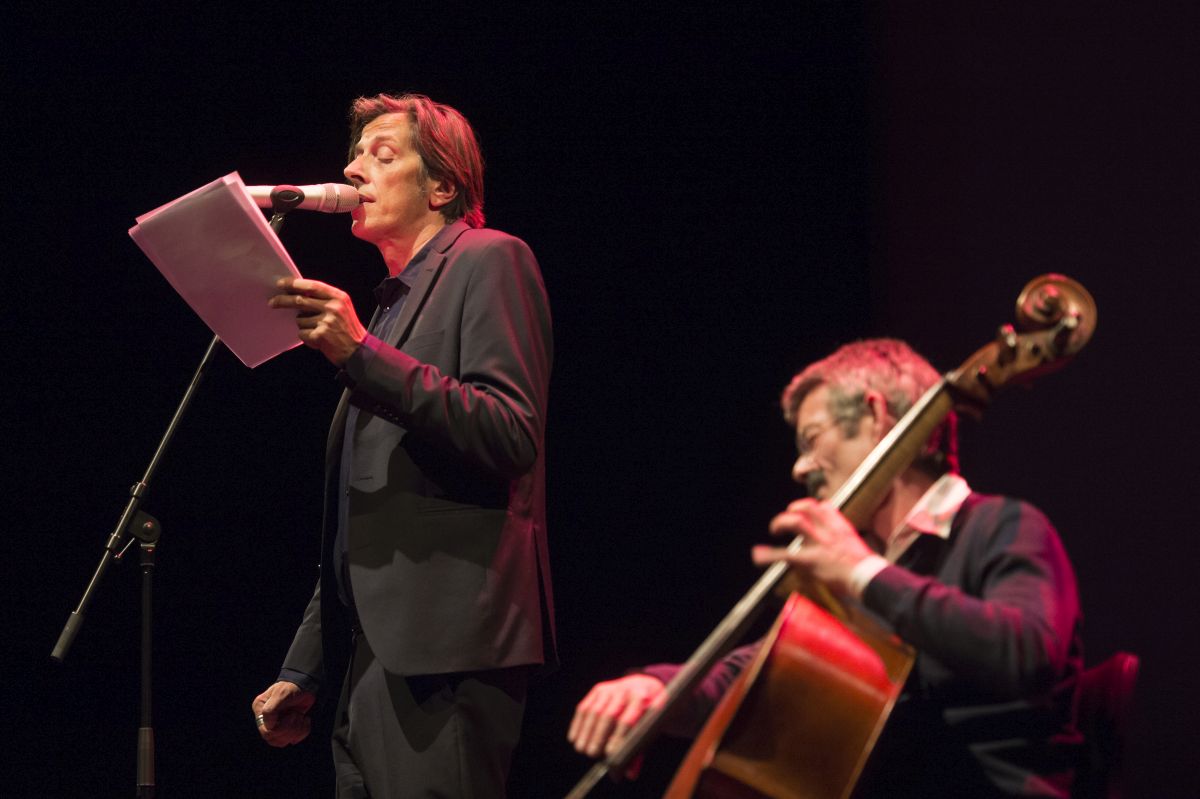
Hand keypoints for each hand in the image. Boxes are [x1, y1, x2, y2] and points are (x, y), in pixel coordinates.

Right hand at [252, 680, 315, 746]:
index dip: (281, 728)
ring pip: (282, 742)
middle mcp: (265, 720)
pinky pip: (293, 740)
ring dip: (296, 731)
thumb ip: (271, 709)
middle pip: (273, 739)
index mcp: (260, 710)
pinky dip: (303, 731)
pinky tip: (305, 719)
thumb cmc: (292, 687)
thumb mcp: (281, 694)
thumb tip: (268, 725)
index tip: (292, 714)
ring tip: (301, 717)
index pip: (266, 731)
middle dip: (290, 729)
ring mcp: (276, 726)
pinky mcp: (287, 729)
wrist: (305, 686)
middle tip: (297, 715)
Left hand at [268, 277, 366, 365]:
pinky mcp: (320, 335)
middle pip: (300, 300)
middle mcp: (333, 307)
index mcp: (338, 297)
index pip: (312, 286)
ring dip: (302, 325)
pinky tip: (318, 339)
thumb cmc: (348, 329)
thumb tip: (298, 294)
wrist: (359, 351)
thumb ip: (325, 299)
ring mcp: (326, 322)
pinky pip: (302, 333)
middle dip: (283, 300)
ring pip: (300, 319)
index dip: (294, 284)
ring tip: (316, 330)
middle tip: (272, 302)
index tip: (281, 284)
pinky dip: (306, 337)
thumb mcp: (342, 308)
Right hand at [568, 674, 665, 761]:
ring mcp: (610, 688)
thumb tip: (629, 775)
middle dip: (598, 735)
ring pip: (594, 711)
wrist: (643, 686)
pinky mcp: (598, 689)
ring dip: (585, 731)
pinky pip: (584, 707)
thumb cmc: (646, 713)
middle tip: (592, 753)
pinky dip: (577, 724)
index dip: (617, 738)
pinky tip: (574, 737)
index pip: (627, 720)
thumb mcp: (649, 728)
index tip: (609, 754)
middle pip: (608, 714)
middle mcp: (625, 691)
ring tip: (581, 748)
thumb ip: (638, 749)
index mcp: (642, 700)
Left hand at [752, 499, 874, 594]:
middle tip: (786, 520)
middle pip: (808, 508)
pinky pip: (786, 554)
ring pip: (795, 522)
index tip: (804, 511)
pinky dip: (769, 555)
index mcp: (840, 527)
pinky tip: (758, 555)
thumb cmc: (864, 569)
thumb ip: (843, 542)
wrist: (869, 578)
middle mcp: (828, 531)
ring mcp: (818, 544)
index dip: (811, 507)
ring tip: (774, 529)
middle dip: (793, 510)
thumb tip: (836, 546)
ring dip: (780, 523)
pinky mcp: (810, 560)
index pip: (824, 507)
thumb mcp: (856, 548)